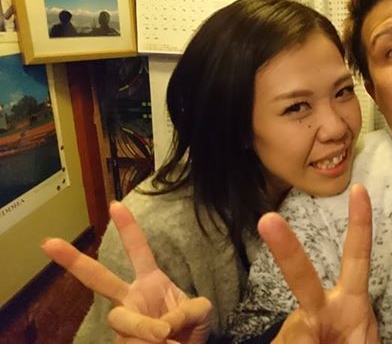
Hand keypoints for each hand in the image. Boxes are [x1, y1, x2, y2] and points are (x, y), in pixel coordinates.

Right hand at [41, 202, 211, 342]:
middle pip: (98, 279)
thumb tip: (161, 327)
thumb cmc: (189, 330)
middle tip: (48, 242)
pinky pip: (128, 342)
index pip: (139, 251)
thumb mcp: (199, 313)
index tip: (115, 205)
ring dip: (146, 329)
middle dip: (74, 260)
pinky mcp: (119, 343)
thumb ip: (186, 312)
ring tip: (166, 337)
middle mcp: (131, 299)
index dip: (128, 229)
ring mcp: (122, 324)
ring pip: (122, 319)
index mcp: (151, 282)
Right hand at [260, 184, 378, 343]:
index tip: (359, 190)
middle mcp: (321, 307)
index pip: (356, 258)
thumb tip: (301, 328)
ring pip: (295, 333)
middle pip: (302, 276)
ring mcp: (297, 325)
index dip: (360, 225)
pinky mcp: (281, 341)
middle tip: (268, 220)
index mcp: (350, 302)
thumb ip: (335, 333)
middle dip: (286, 249)